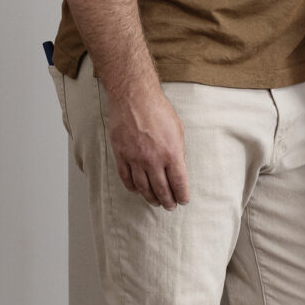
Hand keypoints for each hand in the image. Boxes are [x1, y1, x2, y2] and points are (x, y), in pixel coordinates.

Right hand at [106, 86, 190, 208]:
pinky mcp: (121, 155)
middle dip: (168, 201)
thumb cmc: (158, 110)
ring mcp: (135, 159)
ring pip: (143, 188)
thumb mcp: (177, 130)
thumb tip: (176, 167)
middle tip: (170, 206)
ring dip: (151, 198)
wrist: (134, 97)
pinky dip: (133, 188)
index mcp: (171, 153)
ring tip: (156, 202)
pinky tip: (138, 191)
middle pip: (161, 189)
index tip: (183, 201)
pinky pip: (126, 178)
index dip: (182, 195)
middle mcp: (153, 160)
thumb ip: (177, 151)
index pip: (178, 183)